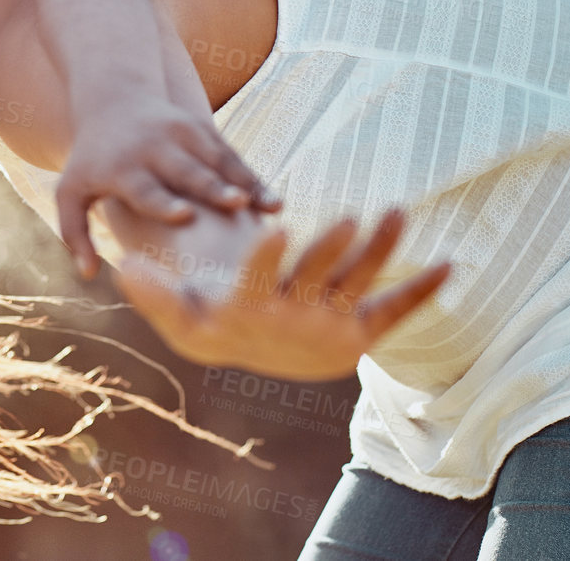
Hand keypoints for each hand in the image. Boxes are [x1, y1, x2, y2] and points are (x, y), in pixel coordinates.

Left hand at [57, 97, 278, 279]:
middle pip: (186, 171)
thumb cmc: (92, 161)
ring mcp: (181, 135)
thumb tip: (89, 275)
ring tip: (270, 208)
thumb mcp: (71, 191)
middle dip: (211, 186)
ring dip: (244, 184)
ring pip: (217, 162)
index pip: (145, 188)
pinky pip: (231, 156)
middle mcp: (154, 148)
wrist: (114, 101)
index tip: (185, 215)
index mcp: (122, 168)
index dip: (164, 201)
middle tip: (235, 205)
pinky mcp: (202, 129)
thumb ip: (73, 233)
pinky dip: (252, 178)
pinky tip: (274, 203)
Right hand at [111, 209, 449, 380]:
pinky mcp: (363, 329)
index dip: (268, 258)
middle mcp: (297, 319)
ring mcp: (334, 323)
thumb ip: (151, 291)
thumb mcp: (177, 313)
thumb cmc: (212, 323)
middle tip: (349, 216)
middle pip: (318, 279)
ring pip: (361, 283)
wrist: (260, 357)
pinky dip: (423, 290)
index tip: (275, 230)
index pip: (260, 281)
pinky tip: (450, 265)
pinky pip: (396, 309)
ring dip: (383, 250)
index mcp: (253, 311)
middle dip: (334, 249)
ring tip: (399, 212)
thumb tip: (119, 266)